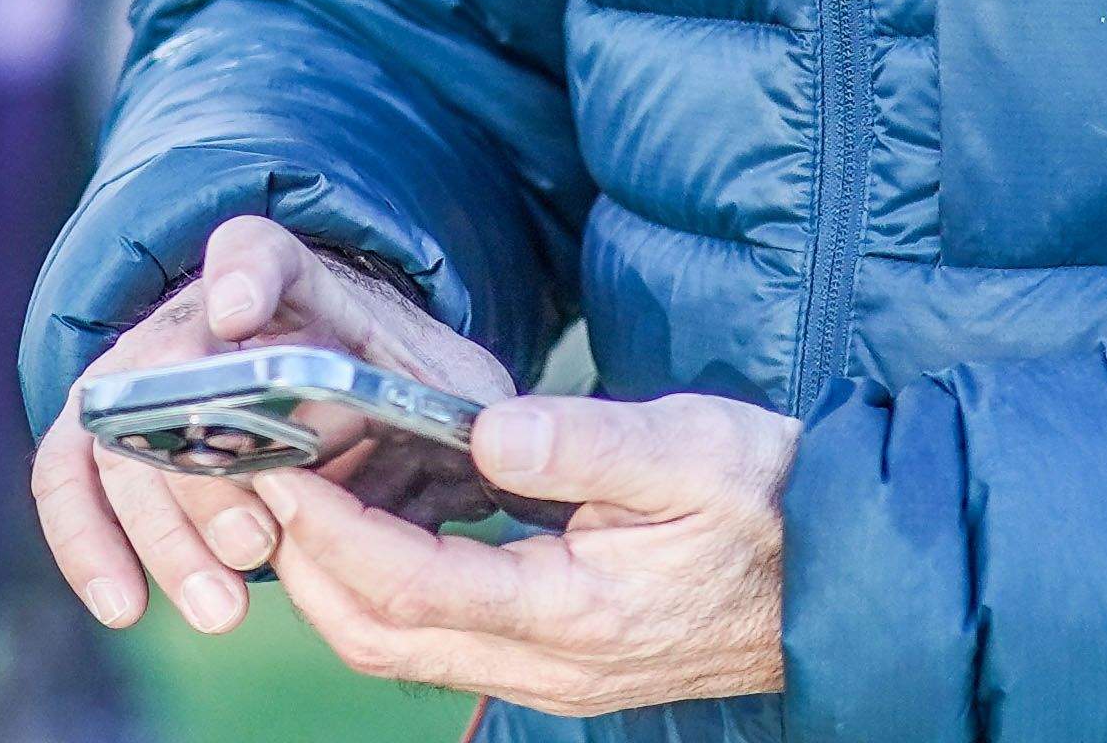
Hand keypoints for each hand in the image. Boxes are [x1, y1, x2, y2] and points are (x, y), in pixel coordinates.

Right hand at [31, 215, 512, 634]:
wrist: (340, 390)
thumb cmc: (397, 388)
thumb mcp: (446, 382)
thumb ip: (465, 405)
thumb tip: (504, 447)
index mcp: (295, 285)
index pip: (260, 251)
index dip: (245, 274)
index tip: (238, 312)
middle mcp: (200, 315)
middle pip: (173, 367)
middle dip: (205, 464)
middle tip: (254, 541)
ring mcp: (144, 368)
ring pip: (119, 434)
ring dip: (161, 527)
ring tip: (222, 604)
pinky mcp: (107, 430)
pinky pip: (71, 477)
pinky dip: (89, 544)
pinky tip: (124, 608)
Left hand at [250, 387, 796, 710]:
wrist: (836, 575)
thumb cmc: (766, 501)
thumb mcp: (688, 446)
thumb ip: (582, 441)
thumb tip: (485, 430)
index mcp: (574, 612)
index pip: (413, 585)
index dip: (332, 531)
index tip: (284, 470)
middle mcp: (550, 665)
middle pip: (382, 641)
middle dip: (308, 568)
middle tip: (270, 483)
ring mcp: (552, 675)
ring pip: (404, 652)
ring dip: (340, 584)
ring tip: (309, 499)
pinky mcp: (557, 664)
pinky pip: (444, 643)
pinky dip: (390, 591)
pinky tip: (385, 522)